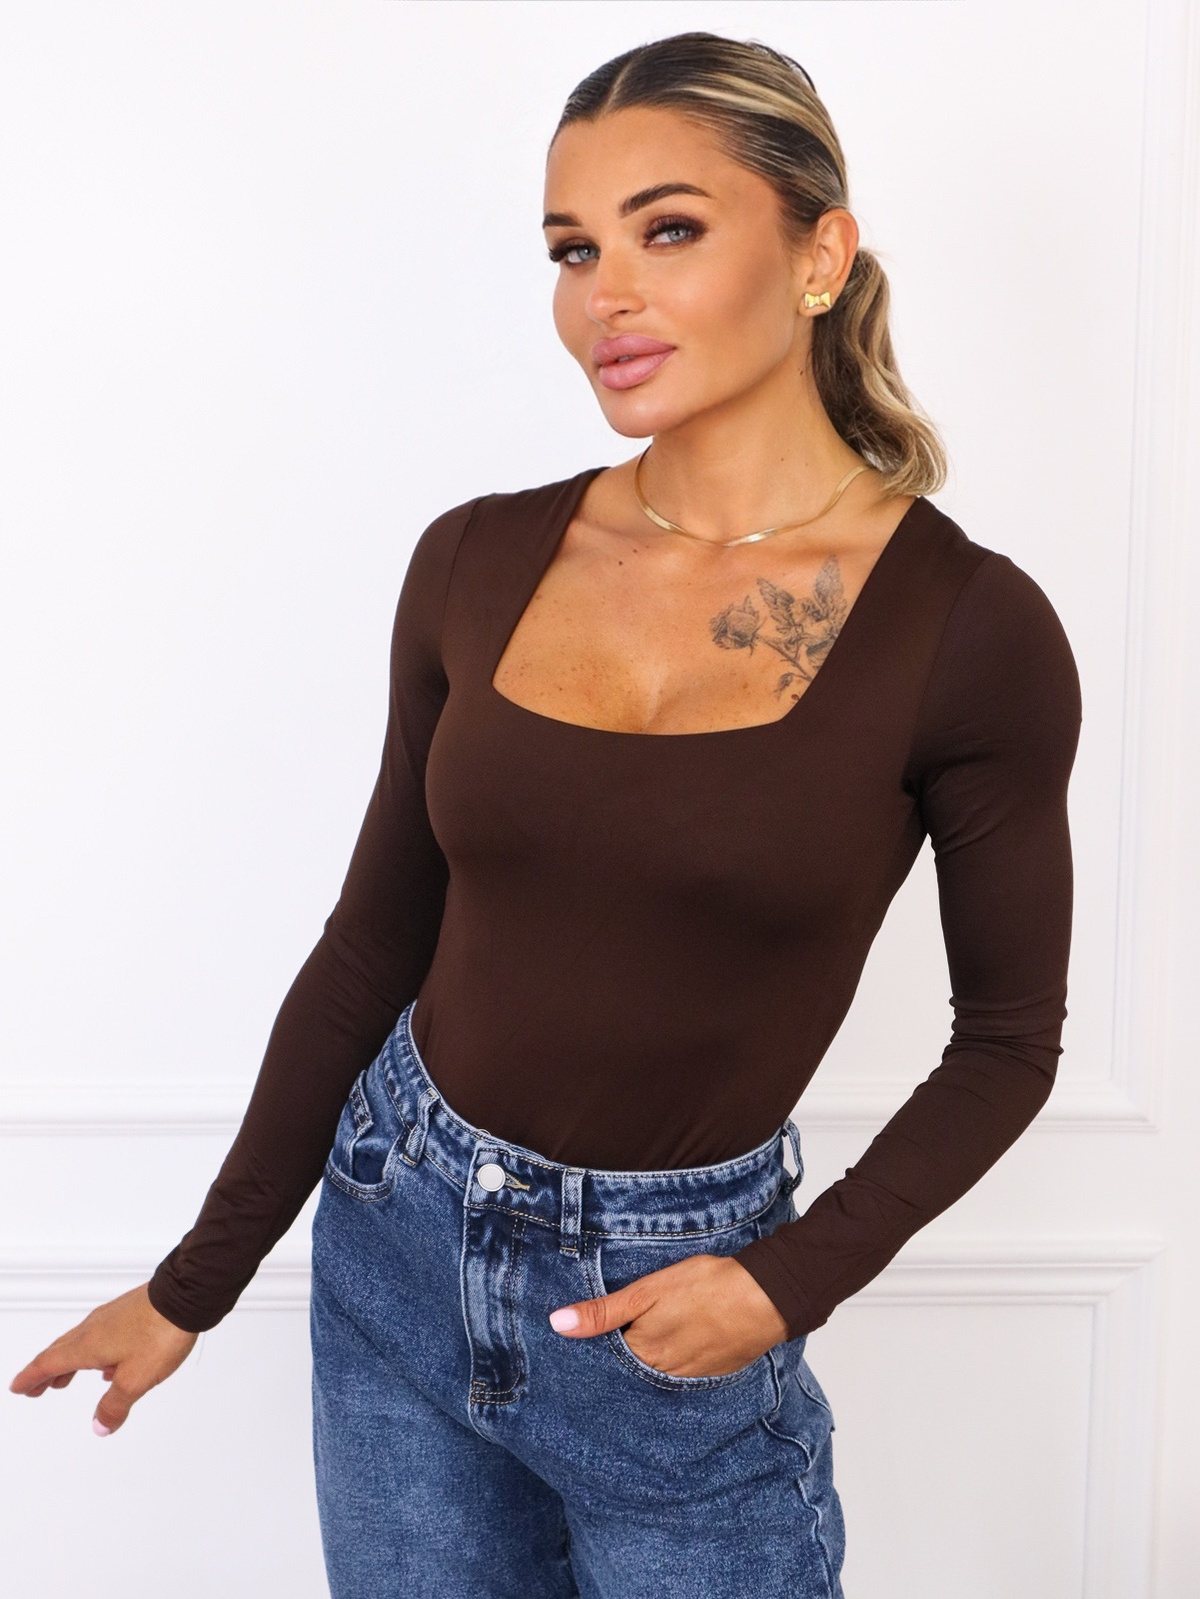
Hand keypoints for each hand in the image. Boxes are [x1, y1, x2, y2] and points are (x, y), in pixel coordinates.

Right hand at [9, 1282, 198, 1434]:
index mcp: (87, 1345)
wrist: (188, 1294)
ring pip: (82, 1342)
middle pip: (61, 1351)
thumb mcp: (135, 1380)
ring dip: (70, 1361)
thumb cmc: (160, 1333)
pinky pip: (103, 1334)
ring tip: (67, 1378)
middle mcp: (94, 1327)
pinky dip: (95, 1352)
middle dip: (46, 1371)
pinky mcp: (131, 1311)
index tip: (19, 1386)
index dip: (32, 1377)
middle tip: (36, 1387)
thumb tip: (99, 1426)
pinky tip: (110, 1363)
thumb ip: (114, 1406)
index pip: (49, 1363)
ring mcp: (113, 1317)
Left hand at [548, 1254, 788, 1377]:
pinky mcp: (711, 1372)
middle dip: (616, 1360)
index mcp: (642, 1353)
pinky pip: (680, 1374)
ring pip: (654, 1373)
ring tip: (637, 1344)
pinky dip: (670, 1362)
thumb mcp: (647, 1291)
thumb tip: (557, 1324)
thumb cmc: (705, 1287)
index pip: (604, 1362)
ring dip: (644, 1362)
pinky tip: (671, 1345)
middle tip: (603, 1345)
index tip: (574, 1346)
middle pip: (628, 1371)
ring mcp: (688, 1376)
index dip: (592, 1350)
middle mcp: (661, 1373)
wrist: (765, 1298)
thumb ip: (603, 1312)